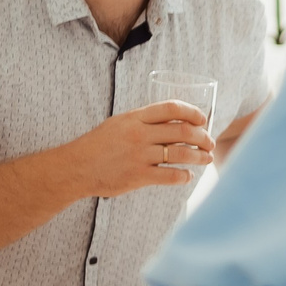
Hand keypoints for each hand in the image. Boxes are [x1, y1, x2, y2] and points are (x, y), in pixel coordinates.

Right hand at [69, 101, 216, 198]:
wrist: (76, 167)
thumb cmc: (98, 144)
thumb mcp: (119, 123)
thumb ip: (144, 121)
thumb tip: (173, 121)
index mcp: (135, 118)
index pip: (172, 108)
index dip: (193, 113)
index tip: (203, 120)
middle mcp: (139, 134)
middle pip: (183, 132)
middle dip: (203, 138)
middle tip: (210, 143)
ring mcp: (139, 156)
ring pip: (181, 153)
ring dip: (199, 156)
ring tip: (206, 159)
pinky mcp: (138, 176)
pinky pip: (170, 175)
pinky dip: (183, 176)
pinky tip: (187, 176)